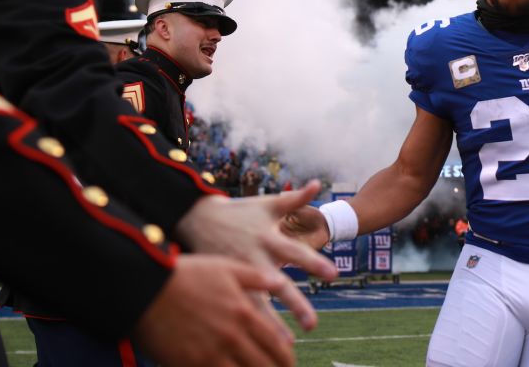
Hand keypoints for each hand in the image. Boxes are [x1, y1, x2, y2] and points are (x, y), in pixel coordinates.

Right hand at [133, 254, 295, 366]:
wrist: (145, 288)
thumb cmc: (185, 274)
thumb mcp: (225, 268)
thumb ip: (256, 277)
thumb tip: (280, 282)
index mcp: (244, 313)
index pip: (276, 345)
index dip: (285, 359)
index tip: (288, 363)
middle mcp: (231, 337)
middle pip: (263, 366)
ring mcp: (210, 354)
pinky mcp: (190, 365)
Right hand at [173, 180, 338, 329]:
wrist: (195, 218)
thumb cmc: (237, 212)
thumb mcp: (266, 205)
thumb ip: (294, 199)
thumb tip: (318, 184)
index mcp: (267, 238)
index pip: (296, 252)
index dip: (314, 263)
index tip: (334, 274)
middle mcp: (254, 258)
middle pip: (278, 285)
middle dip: (296, 304)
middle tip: (312, 323)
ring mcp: (238, 274)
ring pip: (258, 303)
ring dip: (273, 324)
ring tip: (289, 344)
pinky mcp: (225, 284)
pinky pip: (239, 308)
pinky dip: (250, 325)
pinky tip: (258, 343)